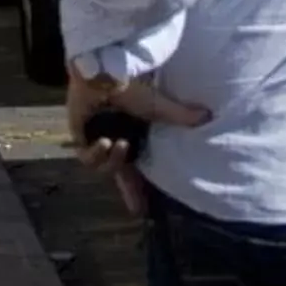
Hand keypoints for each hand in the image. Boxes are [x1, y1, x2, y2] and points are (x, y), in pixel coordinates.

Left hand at [66, 63, 208, 214]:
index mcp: (129, 134)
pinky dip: (96, 154)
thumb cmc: (129, 87)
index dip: (139, 188)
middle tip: (136, 209)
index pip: (135, 168)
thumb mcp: (158, 107)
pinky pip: (86, 157)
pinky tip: (104, 142)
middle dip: (129, 191)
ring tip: (119, 145)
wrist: (105, 74)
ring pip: (104, 168)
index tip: (144, 211)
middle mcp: (112, 138)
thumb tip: (208, 115)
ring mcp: (94, 137)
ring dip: (113, 162)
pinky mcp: (78, 133)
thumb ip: (180, 114)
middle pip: (120, 174)